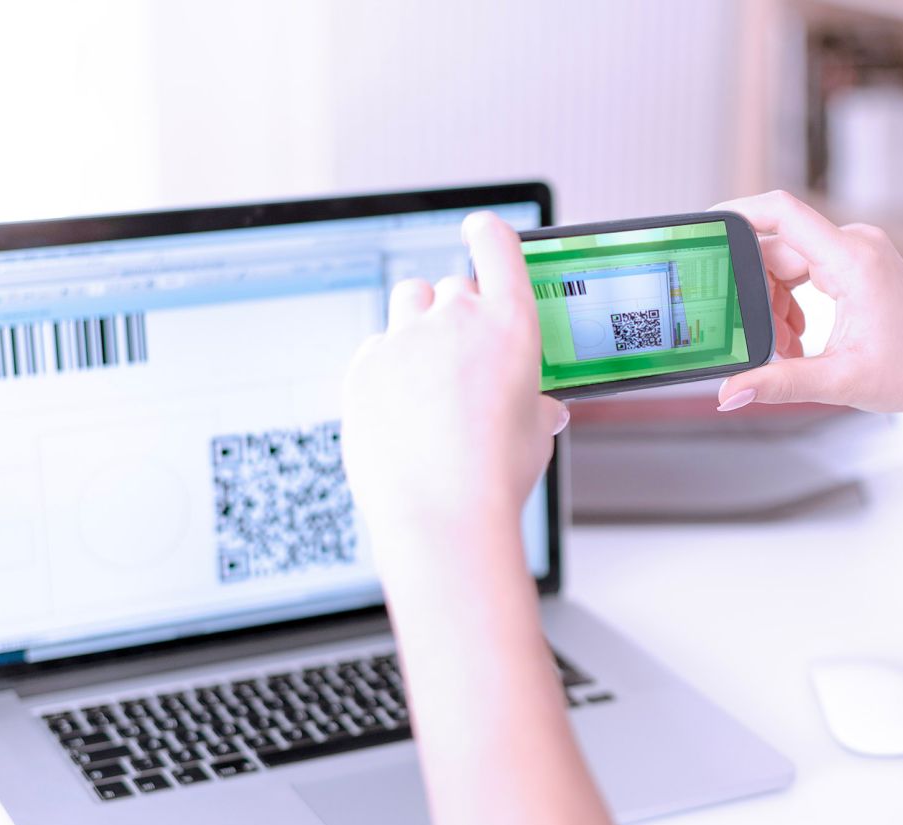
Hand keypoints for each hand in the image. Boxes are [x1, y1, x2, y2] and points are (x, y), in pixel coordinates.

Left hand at [340, 211, 567, 545]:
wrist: (440, 516)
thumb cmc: (494, 478)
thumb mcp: (534, 434)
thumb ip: (534, 406)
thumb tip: (539, 409)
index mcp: (511, 324)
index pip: (496, 246)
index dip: (487, 233)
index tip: (480, 229)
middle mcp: (455, 320)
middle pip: (451, 286)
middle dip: (458, 312)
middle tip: (464, 356)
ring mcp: (404, 340)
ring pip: (408, 302)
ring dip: (419, 324)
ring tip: (429, 372)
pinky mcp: (363, 368)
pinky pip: (375, 348)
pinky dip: (387, 366)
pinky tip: (401, 408)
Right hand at [710, 191, 902, 417]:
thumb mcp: (837, 381)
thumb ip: (778, 383)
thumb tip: (730, 393)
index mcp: (854, 260)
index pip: (783, 213)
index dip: (738, 213)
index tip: (705, 227)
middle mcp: (856, 244)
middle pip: (777, 249)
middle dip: (758, 294)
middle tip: (764, 340)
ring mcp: (857, 251)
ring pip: (787, 263)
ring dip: (775, 304)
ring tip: (789, 348)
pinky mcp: (856, 263)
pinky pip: (805, 270)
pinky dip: (791, 301)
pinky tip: (798, 338)